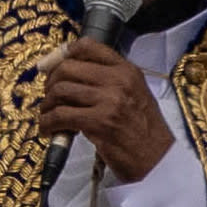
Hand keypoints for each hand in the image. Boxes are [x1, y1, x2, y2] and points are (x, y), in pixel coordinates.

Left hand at [31, 41, 169, 182]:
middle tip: (50, 97)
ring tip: (49, 115)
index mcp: (127, 70)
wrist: (159, 160)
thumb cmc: (143, 129)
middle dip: (50, 82)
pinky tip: (48, 130)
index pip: (87, 46)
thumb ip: (105, 78)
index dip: (61, 54)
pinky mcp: (100, 123)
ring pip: (60, 91)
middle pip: (66, 68)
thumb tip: (61, 67)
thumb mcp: (133, 93)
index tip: (50, 66)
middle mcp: (119, 81)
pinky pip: (60, 116)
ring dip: (47, 105)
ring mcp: (110, 101)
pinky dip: (48, 122)